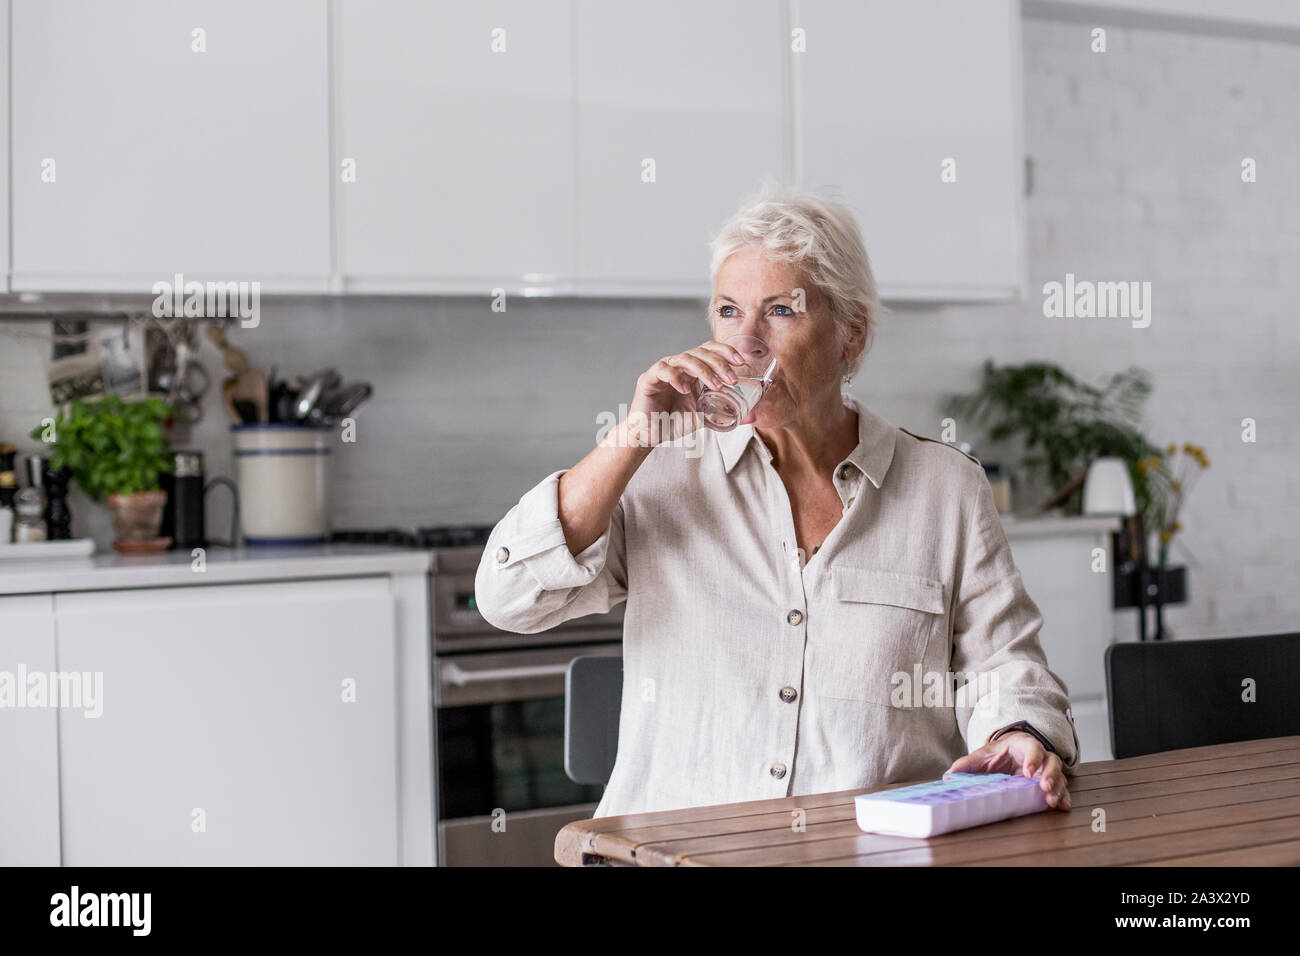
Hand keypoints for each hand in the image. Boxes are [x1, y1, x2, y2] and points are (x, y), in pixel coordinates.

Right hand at [624, 340, 746, 444]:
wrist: (650, 436)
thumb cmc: (673, 422)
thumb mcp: (704, 416)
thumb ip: (722, 411)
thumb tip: (750, 416)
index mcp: (691, 370)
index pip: (709, 350)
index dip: (725, 351)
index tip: (741, 362)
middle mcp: (678, 366)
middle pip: (700, 352)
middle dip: (719, 363)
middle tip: (732, 378)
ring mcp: (663, 370)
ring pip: (685, 358)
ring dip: (703, 370)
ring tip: (715, 385)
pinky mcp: (649, 379)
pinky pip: (663, 370)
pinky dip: (676, 377)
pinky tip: (686, 389)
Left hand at [946, 732, 1071, 810]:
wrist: (1008, 753)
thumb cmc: (997, 754)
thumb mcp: (982, 756)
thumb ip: (966, 765)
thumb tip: (948, 775)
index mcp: (1023, 745)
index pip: (1033, 748)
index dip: (1033, 759)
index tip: (1028, 773)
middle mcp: (1040, 756)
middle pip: (1052, 762)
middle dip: (1050, 775)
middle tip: (1045, 788)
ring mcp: (1047, 770)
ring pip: (1059, 776)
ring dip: (1058, 788)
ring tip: (1052, 801)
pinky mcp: (1050, 782)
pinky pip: (1061, 789)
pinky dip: (1063, 797)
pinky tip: (1062, 807)